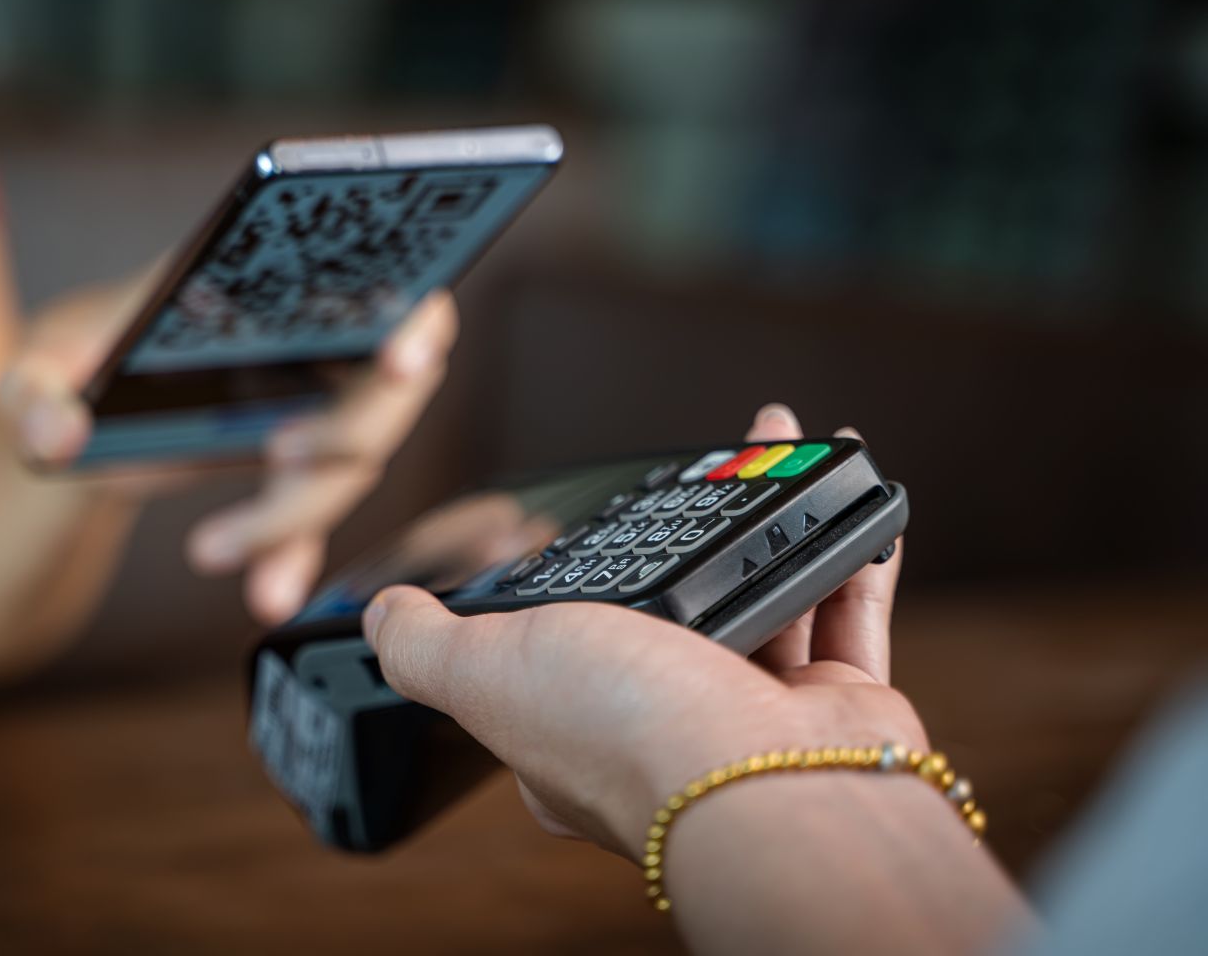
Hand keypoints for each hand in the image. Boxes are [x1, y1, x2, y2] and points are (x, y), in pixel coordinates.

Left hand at [0, 269, 458, 624]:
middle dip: (352, 428)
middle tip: (286, 457)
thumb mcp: (34, 369)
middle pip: (381, 385)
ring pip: (353, 460)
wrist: (81, 414)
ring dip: (301, 512)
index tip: (405, 357)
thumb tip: (63, 438)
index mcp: (267, 284)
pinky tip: (264, 595)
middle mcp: (309, 342)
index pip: (371, 277)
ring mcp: (312, 408)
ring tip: (218, 547)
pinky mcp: (299, 471)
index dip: (410, 314)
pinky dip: (296, 557)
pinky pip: (319, 516)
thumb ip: (30, 394)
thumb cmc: (73, 363)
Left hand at [360, 403, 919, 855]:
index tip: (593, 518)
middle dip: (693, 519)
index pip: (561, 641)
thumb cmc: (628, 734)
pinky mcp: (830, 701)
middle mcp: (664, 722)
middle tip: (710, 458)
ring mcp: (749, 710)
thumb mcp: (486, 671)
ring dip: (773, 508)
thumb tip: (378, 618)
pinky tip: (845, 487)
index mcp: (574, 725)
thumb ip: (425, 646)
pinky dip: (847, 545)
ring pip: (761, 586)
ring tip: (781, 436)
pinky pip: (841, 606)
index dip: (573, 579)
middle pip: (675, 598)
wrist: (772, 791)